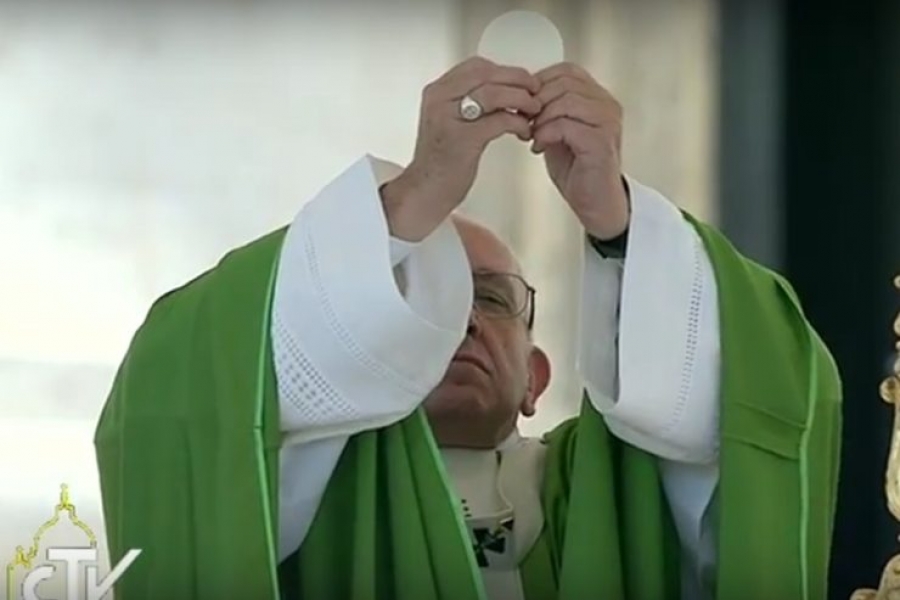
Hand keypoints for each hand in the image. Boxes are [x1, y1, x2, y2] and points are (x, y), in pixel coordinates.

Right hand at [382, 57, 541, 241]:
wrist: (424, 192)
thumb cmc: (441, 161)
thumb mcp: (450, 122)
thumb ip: (468, 102)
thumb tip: (505, 88)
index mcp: (437, 91)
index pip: (477, 66)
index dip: (505, 71)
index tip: (523, 82)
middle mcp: (439, 99)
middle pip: (487, 74)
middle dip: (518, 81)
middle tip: (536, 92)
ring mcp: (448, 118)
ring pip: (494, 93)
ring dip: (521, 100)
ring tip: (534, 112)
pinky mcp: (462, 139)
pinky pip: (499, 120)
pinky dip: (518, 123)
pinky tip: (523, 132)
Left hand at [530, 63, 629, 239]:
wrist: (595, 203)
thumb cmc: (576, 169)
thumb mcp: (556, 131)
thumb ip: (546, 110)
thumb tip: (521, 95)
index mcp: (597, 97)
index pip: (566, 71)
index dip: (539, 84)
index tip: (523, 106)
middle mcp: (607, 104)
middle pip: (564, 82)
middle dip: (536, 101)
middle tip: (523, 122)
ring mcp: (607, 121)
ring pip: (565, 100)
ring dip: (541, 118)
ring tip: (532, 135)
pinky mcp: (601, 141)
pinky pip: (566, 124)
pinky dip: (546, 133)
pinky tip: (538, 147)